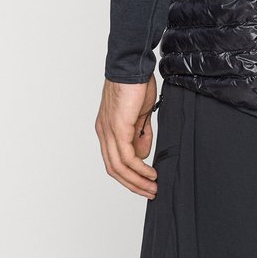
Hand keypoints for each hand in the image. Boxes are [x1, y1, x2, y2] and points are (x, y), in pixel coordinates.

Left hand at [95, 76, 158, 198]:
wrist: (132, 65)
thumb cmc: (137, 83)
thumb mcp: (141, 113)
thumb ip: (141, 133)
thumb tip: (143, 153)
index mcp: (107, 128)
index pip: (114, 160)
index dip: (128, 175)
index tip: (144, 182)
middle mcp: (104, 132)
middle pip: (114, 169)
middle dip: (132, 184)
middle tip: (149, 192)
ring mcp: (109, 131)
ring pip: (119, 167)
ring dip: (137, 180)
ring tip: (152, 187)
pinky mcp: (118, 128)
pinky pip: (127, 157)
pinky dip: (139, 168)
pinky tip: (150, 172)